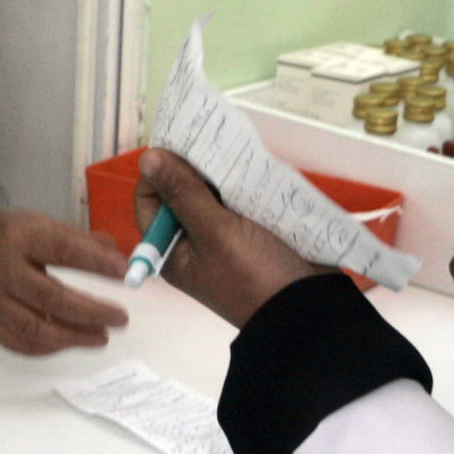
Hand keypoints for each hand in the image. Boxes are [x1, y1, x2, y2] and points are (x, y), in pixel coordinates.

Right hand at [0, 207, 128, 354]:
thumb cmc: (2, 233)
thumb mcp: (36, 222)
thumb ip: (75, 238)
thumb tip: (115, 253)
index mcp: (19, 236)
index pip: (63, 250)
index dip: (95, 263)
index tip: (124, 273)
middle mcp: (2, 269)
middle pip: (51, 297)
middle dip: (91, 312)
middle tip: (119, 318)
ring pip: (34, 328)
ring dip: (72, 337)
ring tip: (101, 337)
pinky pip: (17, 343)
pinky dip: (47, 348)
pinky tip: (68, 343)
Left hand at [133, 149, 326, 328]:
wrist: (306, 307)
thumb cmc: (252, 274)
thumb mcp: (214, 231)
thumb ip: (182, 193)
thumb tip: (147, 158)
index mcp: (172, 250)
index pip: (149, 200)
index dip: (159, 172)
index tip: (182, 148)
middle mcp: (192, 243)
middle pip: (180, 194)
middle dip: (193, 169)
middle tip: (212, 145)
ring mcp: (223, 238)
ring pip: (212, 194)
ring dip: (221, 175)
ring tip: (233, 152)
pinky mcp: (250, 233)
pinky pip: (238, 202)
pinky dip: (243, 185)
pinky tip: (253, 168)